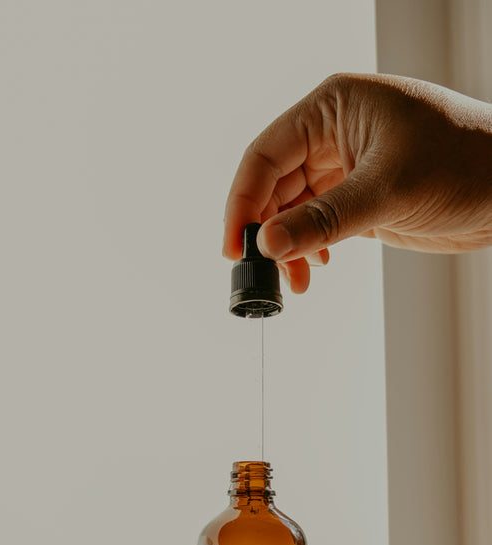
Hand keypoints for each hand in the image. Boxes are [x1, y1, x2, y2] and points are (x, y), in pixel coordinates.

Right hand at [223, 73, 491, 292]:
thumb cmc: (464, 161)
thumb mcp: (389, 189)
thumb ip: (325, 218)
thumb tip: (268, 244)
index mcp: (332, 108)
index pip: (265, 154)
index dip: (243, 202)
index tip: (235, 247)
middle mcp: (332, 133)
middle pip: (273, 185)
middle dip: (266, 231)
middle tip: (263, 273)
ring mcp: (344, 166)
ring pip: (292, 209)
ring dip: (287, 246)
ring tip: (295, 280)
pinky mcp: (357, 197)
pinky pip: (316, 223)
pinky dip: (308, 247)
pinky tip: (316, 265)